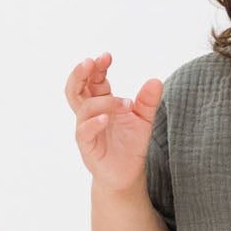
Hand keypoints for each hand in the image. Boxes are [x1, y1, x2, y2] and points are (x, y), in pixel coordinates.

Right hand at [64, 52, 163, 193]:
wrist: (128, 174)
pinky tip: (106, 118)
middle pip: (75, 89)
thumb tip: (155, 81)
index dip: (98, 67)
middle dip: (80, 74)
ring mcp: (86, 129)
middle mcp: (90, 114)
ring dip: (103, 101)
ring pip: (83, 108)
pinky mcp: (87, 147)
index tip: (107, 56)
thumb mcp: (144, 120)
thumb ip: (148, 101)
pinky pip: (84, 132)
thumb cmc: (130, 144)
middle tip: (90, 62)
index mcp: (101, 102)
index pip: (93, 80)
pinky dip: (93, 123)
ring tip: (126, 103)